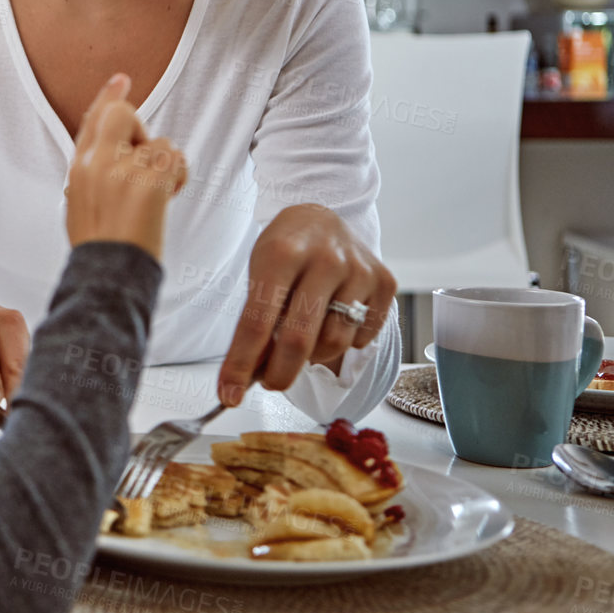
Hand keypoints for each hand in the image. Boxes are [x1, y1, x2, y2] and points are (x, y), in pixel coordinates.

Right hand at [63, 73, 187, 257]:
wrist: (107, 273)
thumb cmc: (99, 246)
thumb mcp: (80, 203)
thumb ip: (93, 174)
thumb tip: (110, 157)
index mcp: (78, 168)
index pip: (92, 121)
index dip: (109, 98)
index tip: (121, 80)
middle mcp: (96, 163)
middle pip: (124, 116)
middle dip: (141, 130)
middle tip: (146, 159)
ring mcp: (121, 171)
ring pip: (158, 143)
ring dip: (165, 166)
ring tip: (157, 194)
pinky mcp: (147, 182)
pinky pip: (174, 158)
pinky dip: (178, 175)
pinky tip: (169, 196)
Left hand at [216, 205, 397, 406]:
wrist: (320, 218)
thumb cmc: (283, 252)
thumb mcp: (259, 275)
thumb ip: (256, 323)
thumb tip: (247, 378)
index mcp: (282, 253)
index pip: (257, 321)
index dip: (241, 363)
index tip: (228, 395)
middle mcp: (325, 259)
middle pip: (299, 339)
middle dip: (279, 374)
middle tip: (269, 383)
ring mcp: (359, 270)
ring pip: (333, 343)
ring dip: (312, 355)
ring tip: (302, 337)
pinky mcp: (385, 282)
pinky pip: (361, 337)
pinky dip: (344, 341)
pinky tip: (332, 319)